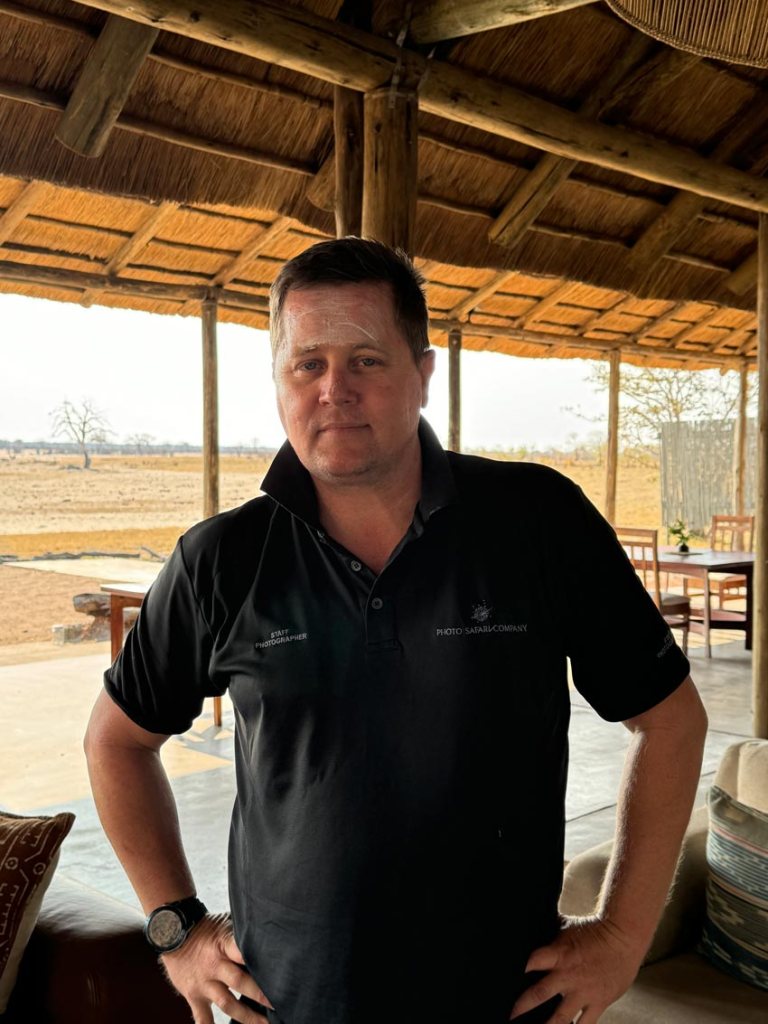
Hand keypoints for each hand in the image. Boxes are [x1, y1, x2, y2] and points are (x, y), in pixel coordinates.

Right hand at [160, 912, 274, 1023]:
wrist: (171, 934)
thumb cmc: (204, 928)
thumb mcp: (224, 924)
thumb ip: (241, 934)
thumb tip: (266, 934)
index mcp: (224, 944)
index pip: (243, 953)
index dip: (260, 962)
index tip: (278, 973)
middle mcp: (214, 965)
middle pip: (239, 981)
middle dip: (260, 994)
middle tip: (279, 1004)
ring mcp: (204, 983)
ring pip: (227, 1003)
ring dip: (246, 1016)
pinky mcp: (193, 996)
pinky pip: (202, 1017)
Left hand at [508, 915, 644, 1023]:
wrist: (624, 937)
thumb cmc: (594, 929)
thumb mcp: (567, 928)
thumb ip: (550, 939)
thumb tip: (530, 929)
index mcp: (559, 954)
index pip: (530, 963)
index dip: (516, 971)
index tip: (502, 980)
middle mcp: (568, 976)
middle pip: (538, 995)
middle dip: (521, 1007)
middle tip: (509, 1016)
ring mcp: (583, 992)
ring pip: (560, 1019)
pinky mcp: (598, 1002)